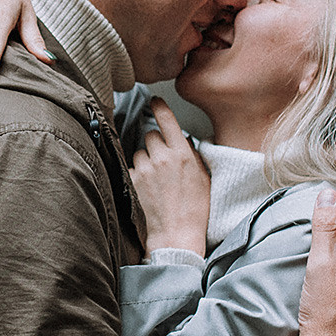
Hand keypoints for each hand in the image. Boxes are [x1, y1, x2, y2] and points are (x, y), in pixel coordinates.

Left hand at [128, 100, 209, 256]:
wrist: (176, 235)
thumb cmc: (194, 210)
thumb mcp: (203, 178)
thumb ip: (193, 155)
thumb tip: (183, 141)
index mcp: (182, 154)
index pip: (166, 120)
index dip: (159, 107)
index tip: (155, 101)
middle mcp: (162, 158)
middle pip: (150, 135)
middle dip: (156, 144)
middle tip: (163, 161)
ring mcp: (145, 170)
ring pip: (139, 152)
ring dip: (146, 160)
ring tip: (157, 180)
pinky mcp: (132, 181)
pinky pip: (132, 168)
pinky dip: (138, 174)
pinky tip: (148, 188)